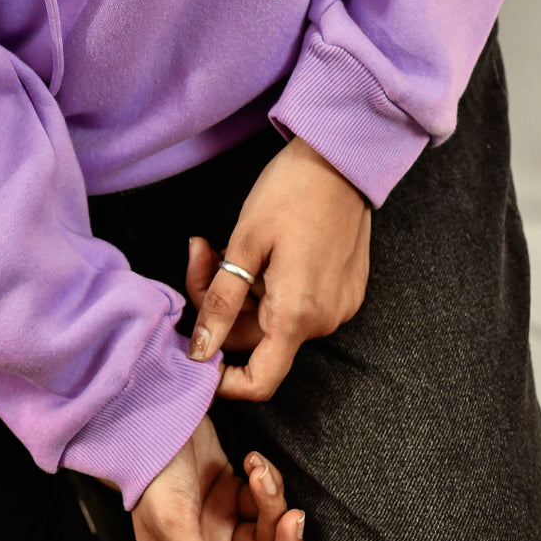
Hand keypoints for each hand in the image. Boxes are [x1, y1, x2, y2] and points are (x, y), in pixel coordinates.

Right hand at [130, 415, 304, 540]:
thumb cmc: (152, 474)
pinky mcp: (233, 492)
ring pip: (268, 526)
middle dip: (282, 539)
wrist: (152, 416)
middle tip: (291, 517)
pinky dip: (266, 479)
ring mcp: (222, 521)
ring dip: (271, 499)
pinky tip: (252, 461)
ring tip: (257, 471)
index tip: (283, 536)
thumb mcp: (175, 525)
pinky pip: (265, 497)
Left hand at [186, 136, 370, 400]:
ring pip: (273, 319)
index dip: (224, 380)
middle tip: (201, 251)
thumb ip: (221, 300)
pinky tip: (261, 249)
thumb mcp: (244, 242)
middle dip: (221, 306)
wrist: (341, 159)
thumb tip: (200, 351)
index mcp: (297, 315)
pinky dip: (269, 285)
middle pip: (258, 340)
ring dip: (243, 291)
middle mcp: (323, 321)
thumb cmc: (290, 192)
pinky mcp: (344, 290)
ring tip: (226, 243)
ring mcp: (338, 307)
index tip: (196, 350)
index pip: (260, 381)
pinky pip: (295, 304)